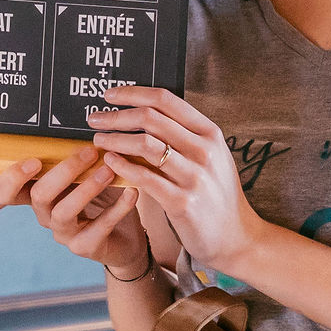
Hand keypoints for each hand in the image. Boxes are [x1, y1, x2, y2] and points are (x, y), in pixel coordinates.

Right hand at [0, 147, 147, 272]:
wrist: (125, 237)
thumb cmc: (104, 198)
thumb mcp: (89, 174)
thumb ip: (80, 158)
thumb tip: (88, 126)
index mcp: (40, 195)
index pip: (8, 191)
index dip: (13, 178)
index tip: (34, 160)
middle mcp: (46, 215)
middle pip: (39, 195)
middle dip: (64, 171)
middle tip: (90, 152)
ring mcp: (63, 234)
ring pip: (64, 211)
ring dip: (87, 188)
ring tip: (109, 171)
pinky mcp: (85, 247)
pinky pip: (99, 227)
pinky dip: (117, 207)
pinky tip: (132, 191)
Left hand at [87, 85, 257, 270]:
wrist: (237, 237)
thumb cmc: (217, 194)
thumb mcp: (211, 156)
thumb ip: (185, 135)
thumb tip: (145, 113)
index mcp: (209, 133)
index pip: (166, 100)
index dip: (133, 93)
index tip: (110, 95)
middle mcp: (204, 150)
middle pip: (150, 119)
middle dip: (116, 116)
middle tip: (93, 118)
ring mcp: (194, 176)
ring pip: (144, 144)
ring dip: (114, 138)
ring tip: (98, 139)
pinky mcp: (182, 202)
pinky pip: (144, 177)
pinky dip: (122, 166)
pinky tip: (110, 161)